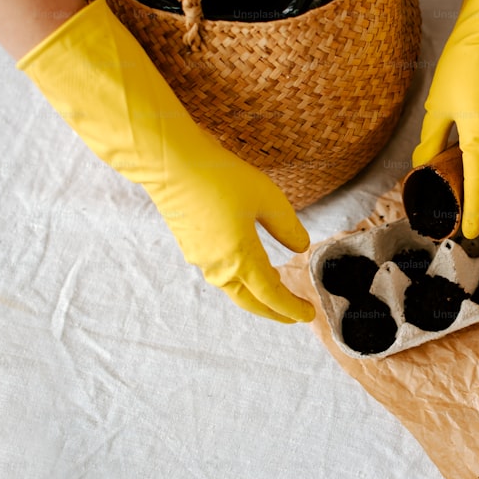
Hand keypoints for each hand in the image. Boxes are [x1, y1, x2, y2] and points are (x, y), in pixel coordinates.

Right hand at [17, 0, 314, 322]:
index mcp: (239, 258)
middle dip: (273, 312)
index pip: (271, 295)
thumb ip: (287, 228)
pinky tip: (248, 270)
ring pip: (233, 289)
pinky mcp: (191, 245)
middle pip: (250, 301)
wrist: (170, 163)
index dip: (291, 307)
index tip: (308, 314)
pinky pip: (220, 274)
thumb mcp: (267, 199)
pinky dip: (240, 280)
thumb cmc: (218, 177)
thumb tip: (300, 247)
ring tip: (275, 294)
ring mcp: (201, 257)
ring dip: (256, 296)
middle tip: (293, 315)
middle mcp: (218, 266)